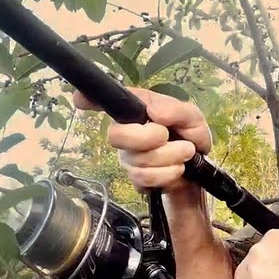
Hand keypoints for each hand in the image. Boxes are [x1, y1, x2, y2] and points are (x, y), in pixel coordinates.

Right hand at [71, 87, 210, 195]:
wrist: (199, 172)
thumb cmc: (190, 138)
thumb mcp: (192, 117)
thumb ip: (176, 110)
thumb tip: (154, 112)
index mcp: (135, 112)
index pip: (106, 103)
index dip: (89, 100)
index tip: (79, 99)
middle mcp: (125, 133)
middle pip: (115, 135)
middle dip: (147, 137)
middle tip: (168, 136)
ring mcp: (128, 157)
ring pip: (137, 160)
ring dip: (168, 156)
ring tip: (184, 152)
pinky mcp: (135, 179)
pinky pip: (143, 178)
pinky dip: (167, 173)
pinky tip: (177, 168)